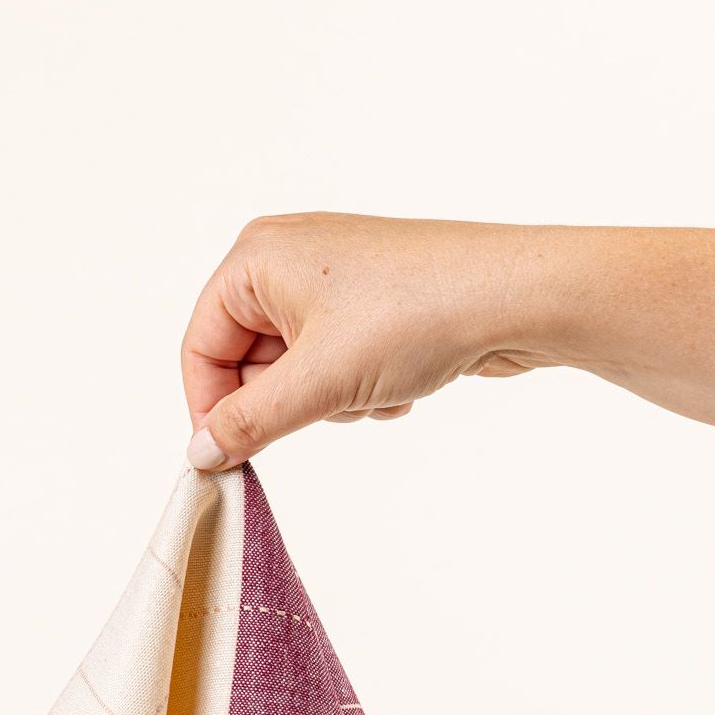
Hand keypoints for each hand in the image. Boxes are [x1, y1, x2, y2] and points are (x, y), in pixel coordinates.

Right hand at [181, 213, 564, 469]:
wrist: (514, 298)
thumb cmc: (416, 314)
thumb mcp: (318, 382)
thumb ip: (249, 423)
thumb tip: (200, 454)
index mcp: (257, 257)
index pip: (200, 348)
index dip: (211, 408)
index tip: (230, 457)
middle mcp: (286, 261)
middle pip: (247, 366)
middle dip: (291, 402)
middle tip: (332, 403)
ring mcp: (330, 284)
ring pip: (295, 376)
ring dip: (331, 401)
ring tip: (376, 384)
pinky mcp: (368, 308)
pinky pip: (335, 371)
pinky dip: (360, 389)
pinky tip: (400, 379)